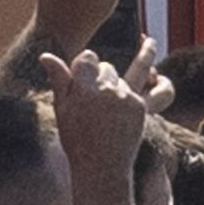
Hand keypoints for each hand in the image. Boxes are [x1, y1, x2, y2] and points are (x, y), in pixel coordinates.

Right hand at [41, 49, 150, 196]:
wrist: (102, 165)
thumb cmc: (77, 138)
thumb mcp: (63, 109)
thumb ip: (59, 80)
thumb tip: (46, 55)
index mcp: (82, 89)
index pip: (87, 58)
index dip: (86, 61)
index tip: (85, 66)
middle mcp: (106, 90)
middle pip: (107, 67)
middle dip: (102, 73)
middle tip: (96, 92)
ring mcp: (126, 98)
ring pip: (130, 73)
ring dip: (134, 66)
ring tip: (147, 39)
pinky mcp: (142, 107)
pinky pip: (154, 89)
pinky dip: (151, 86)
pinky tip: (157, 78)